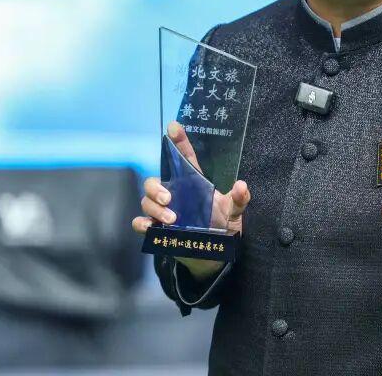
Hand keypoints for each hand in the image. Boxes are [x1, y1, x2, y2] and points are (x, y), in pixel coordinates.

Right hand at [132, 121, 250, 279]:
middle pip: (154, 182)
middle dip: (156, 187)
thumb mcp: (235, 213)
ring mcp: (164, 212)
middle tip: (170, 198)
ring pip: (147, 201)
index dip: (178, 141)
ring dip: (155, 207)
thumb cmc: (223, 227)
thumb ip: (239, 200)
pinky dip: (142, 223)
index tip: (174, 127)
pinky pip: (140, 223)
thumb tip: (241, 185)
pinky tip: (151, 226)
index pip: (184, 158)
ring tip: (172, 219)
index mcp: (193, 184)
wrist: (215, 255)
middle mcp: (175, 195)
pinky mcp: (158, 230)